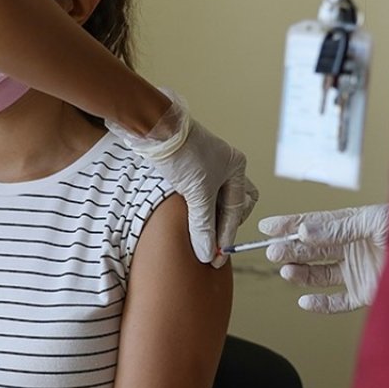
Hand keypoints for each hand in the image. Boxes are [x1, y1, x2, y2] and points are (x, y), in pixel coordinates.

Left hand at [108, 90, 258, 266]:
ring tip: (201, 238)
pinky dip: (198, 213)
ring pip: (216, 203)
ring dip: (210, 221)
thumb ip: (203, 225)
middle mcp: (225, 167)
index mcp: (236, 167)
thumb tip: (207, 254)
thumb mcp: (196, 193)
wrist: (152, 130)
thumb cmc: (180, 153)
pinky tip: (189, 224)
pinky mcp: (189, 171)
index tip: (215, 257)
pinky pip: (201, 198)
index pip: (236, 210)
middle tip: (212, 247)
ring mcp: (207, 169)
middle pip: (233, 206)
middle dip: (224, 227)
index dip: (226, 235)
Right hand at [258, 203, 388, 313]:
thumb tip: (305, 231)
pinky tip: (305, 301)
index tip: (267, 227)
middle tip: (272, 250)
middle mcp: (351, 247)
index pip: (314, 224)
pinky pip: (337, 301)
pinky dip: (320, 304)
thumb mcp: (373, 221)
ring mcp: (356, 270)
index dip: (290, 224)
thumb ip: (338, 228)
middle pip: (312, 249)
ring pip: (319, 274)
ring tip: (286, 271)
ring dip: (300, 272)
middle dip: (290, 249)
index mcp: (352, 224)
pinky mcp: (364, 293)